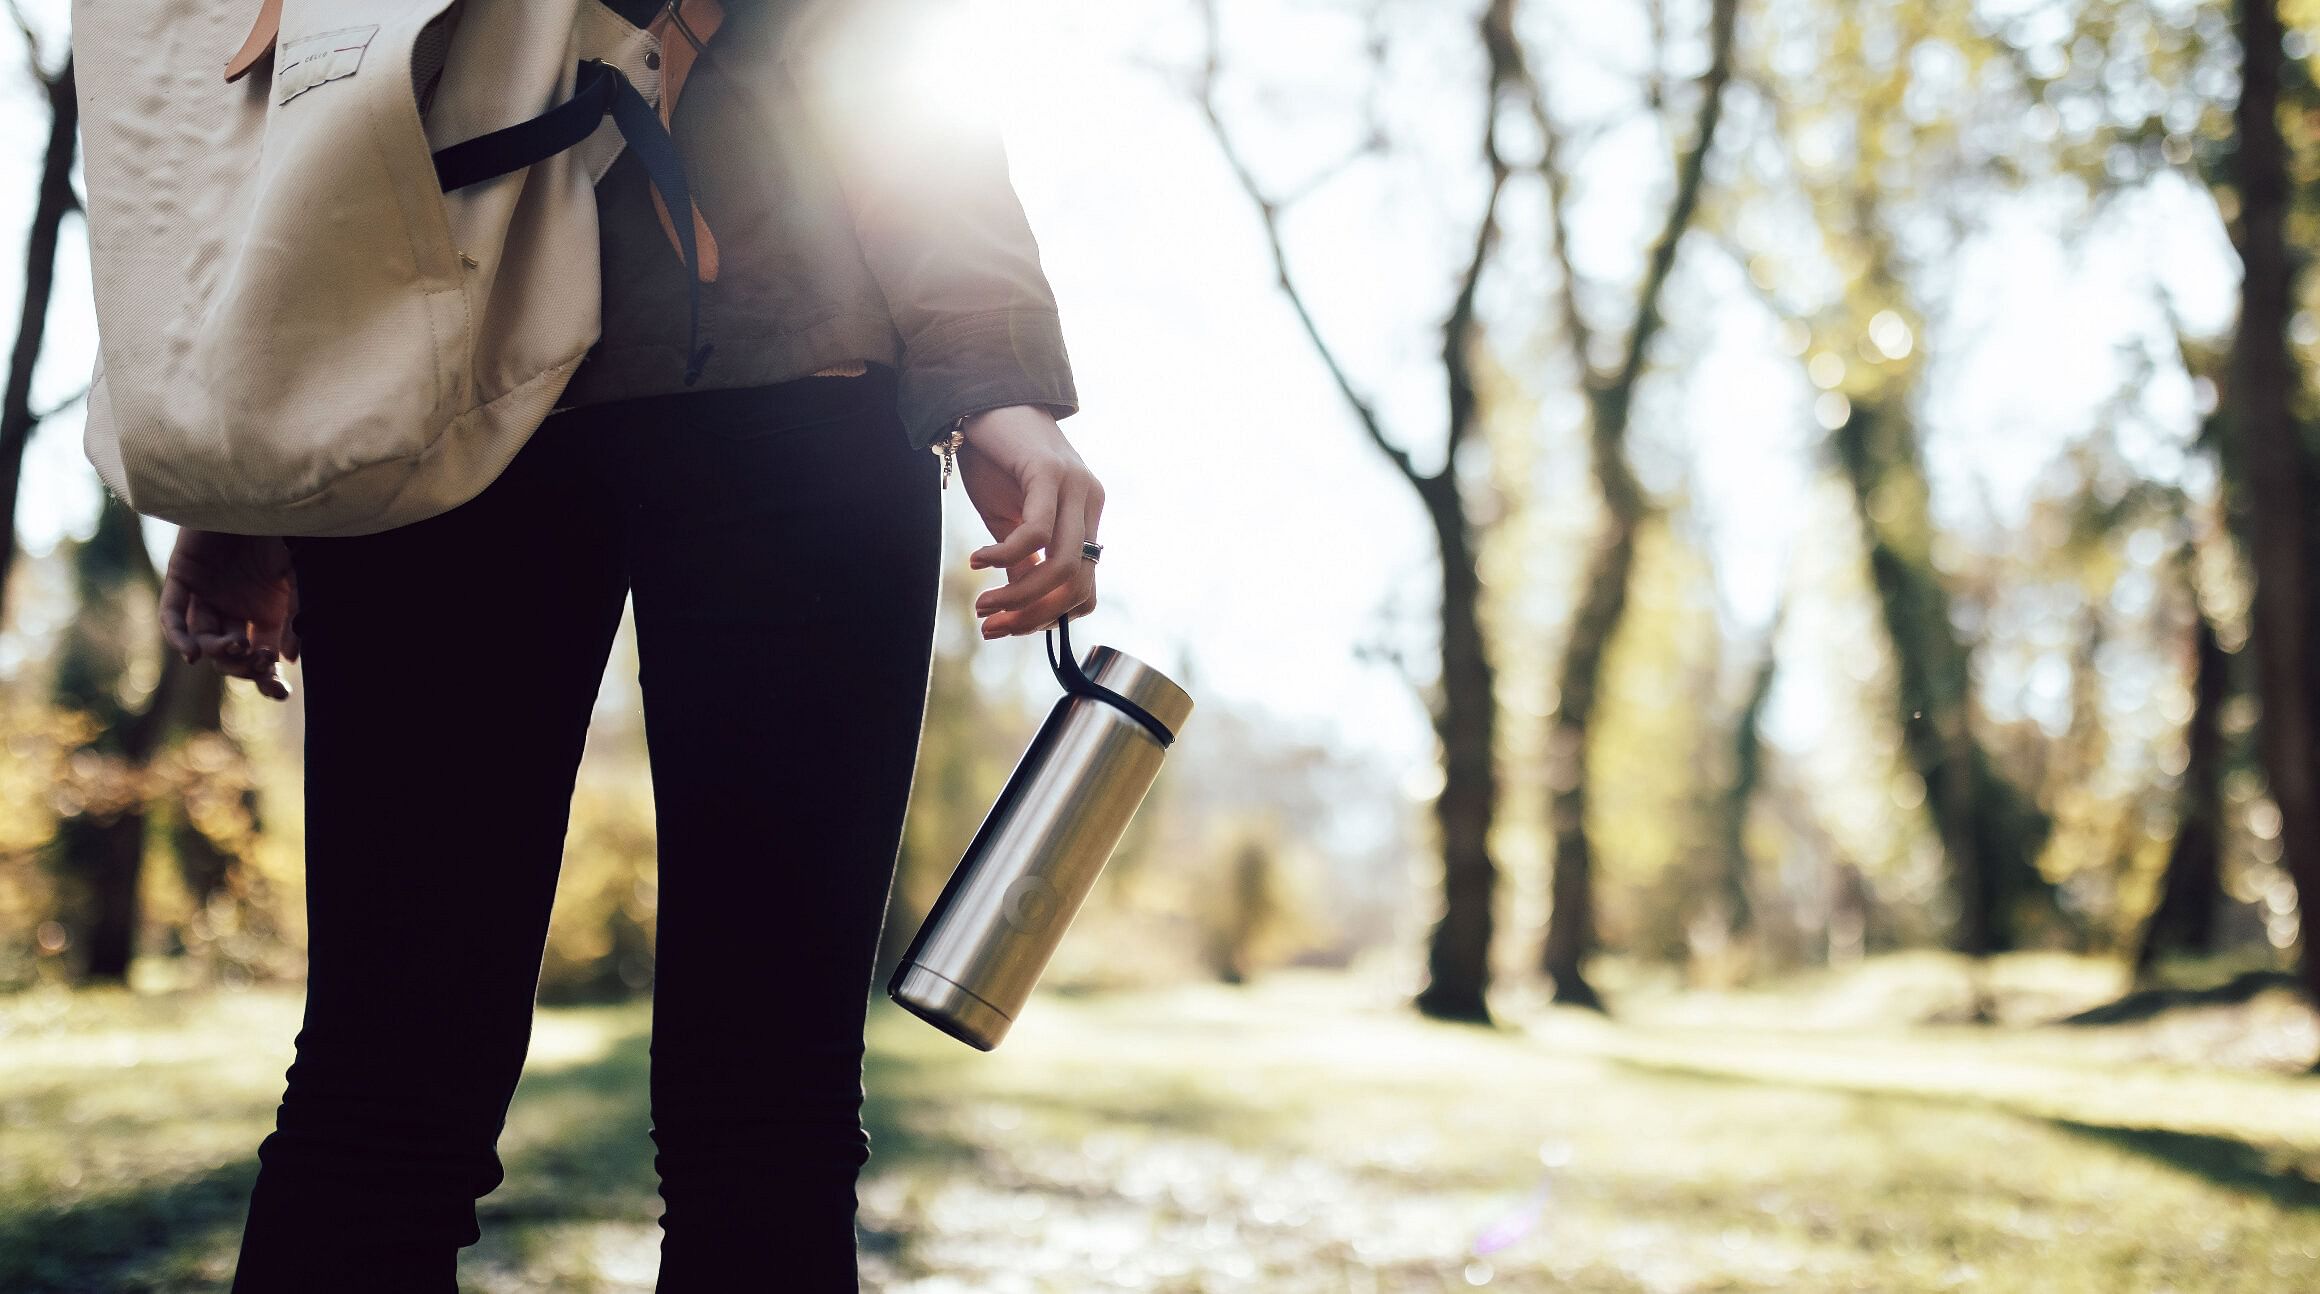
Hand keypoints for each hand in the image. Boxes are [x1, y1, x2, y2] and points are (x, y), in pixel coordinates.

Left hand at [158, 529, 298, 700]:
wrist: (257, 489)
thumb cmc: (285, 528)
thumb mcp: (300, 576)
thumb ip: (295, 616)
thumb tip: (287, 660)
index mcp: (265, 611)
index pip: (262, 657)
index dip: (268, 677)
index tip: (279, 691)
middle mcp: (233, 607)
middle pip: (232, 654)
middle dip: (244, 665)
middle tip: (258, 660)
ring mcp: (205, 594)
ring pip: (203, 638)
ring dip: (218, 650)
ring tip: (235, 645)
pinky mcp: (181, 577)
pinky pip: (172, 614)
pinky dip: (178, 637)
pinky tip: (192, 654)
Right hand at [953, 405, 1102, 638]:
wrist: (983, 399)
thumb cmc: (995, 459)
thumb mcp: (1009, 520)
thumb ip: (1023, 561)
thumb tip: (1022, 607)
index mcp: (1086, 517)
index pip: (1085, 589)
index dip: (1049, 617)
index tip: (1008, 625)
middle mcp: (1090, 502)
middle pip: (1077, 585)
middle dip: (1032, 616)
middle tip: (990, 627)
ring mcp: (1075, 486)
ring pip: (1062, 566)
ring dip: (1018, 595)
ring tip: (982, 605)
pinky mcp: (1049, 472)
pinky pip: (1035, 532)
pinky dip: (1004, 557)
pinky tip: (977, 561)